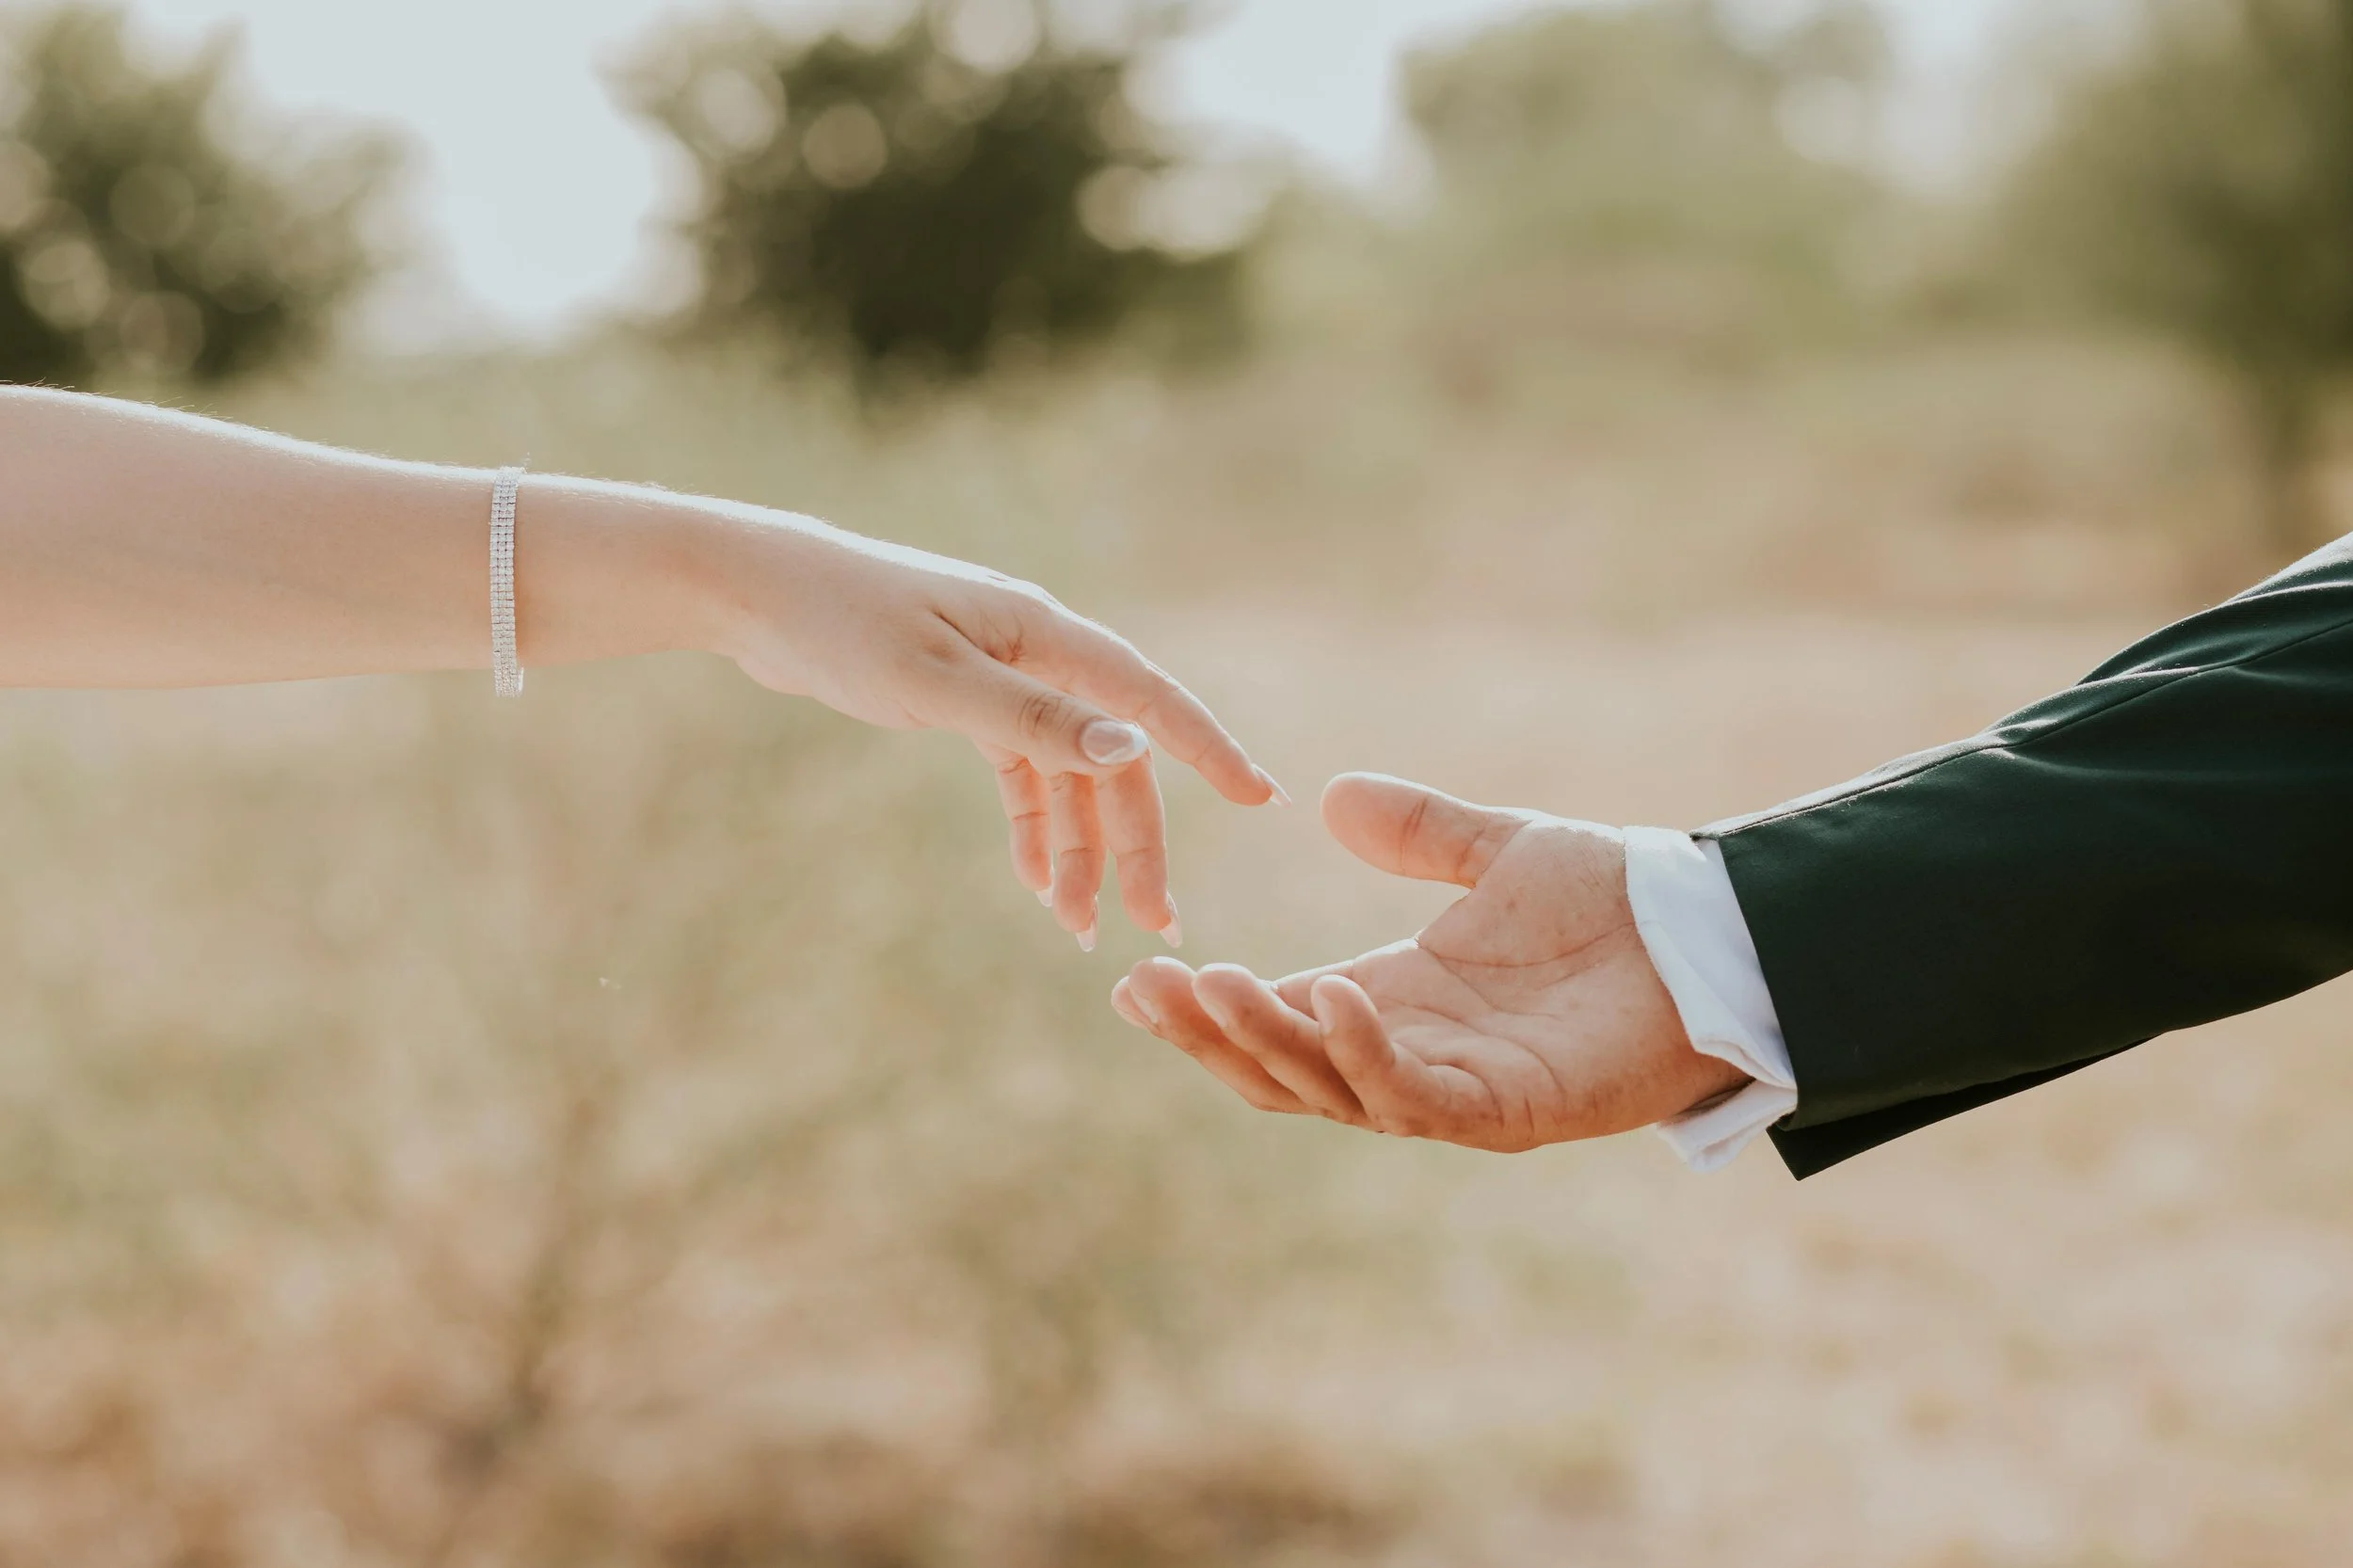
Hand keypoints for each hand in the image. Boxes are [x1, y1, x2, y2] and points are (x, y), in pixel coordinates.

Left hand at [709, 513, 1281, 946]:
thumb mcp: (934, 682)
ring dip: (1080, 850)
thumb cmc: (840, 623)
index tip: (1260, 800)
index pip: (1148, 697)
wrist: (756, 595)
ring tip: (1084, 931)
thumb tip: (1131, 747)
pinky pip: (1025, 775)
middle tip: (1157, 925)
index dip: (1208, 750)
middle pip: (1114, 756)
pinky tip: (1040, 886)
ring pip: (1070, 776)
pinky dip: (1036, 831)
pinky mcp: (968, 702)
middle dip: (1135, 842)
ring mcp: (1005, 679)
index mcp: (1044, 634)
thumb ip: (1033, 720)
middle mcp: (1037, 654)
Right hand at [1110, 774, 1746, 1149]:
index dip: (1208, 1007)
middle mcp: (1413, 1055)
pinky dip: (1362, 1052)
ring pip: (1329, 1088)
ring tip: (1210, 984)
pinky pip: (1412, 1095)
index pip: (1278, 1018)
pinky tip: (1329, 993)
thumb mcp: (1497, 853)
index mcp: (1398, 1002)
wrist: (1716, 935)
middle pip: (1282, 1069)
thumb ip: (1417, 833)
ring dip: (1265, 1041)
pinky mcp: (1508, 1111)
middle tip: (1148, 990)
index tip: (1135, 979)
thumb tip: (1330, 795)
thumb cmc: (1620, 903)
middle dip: (1210, 1035)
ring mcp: (1457, 1093)